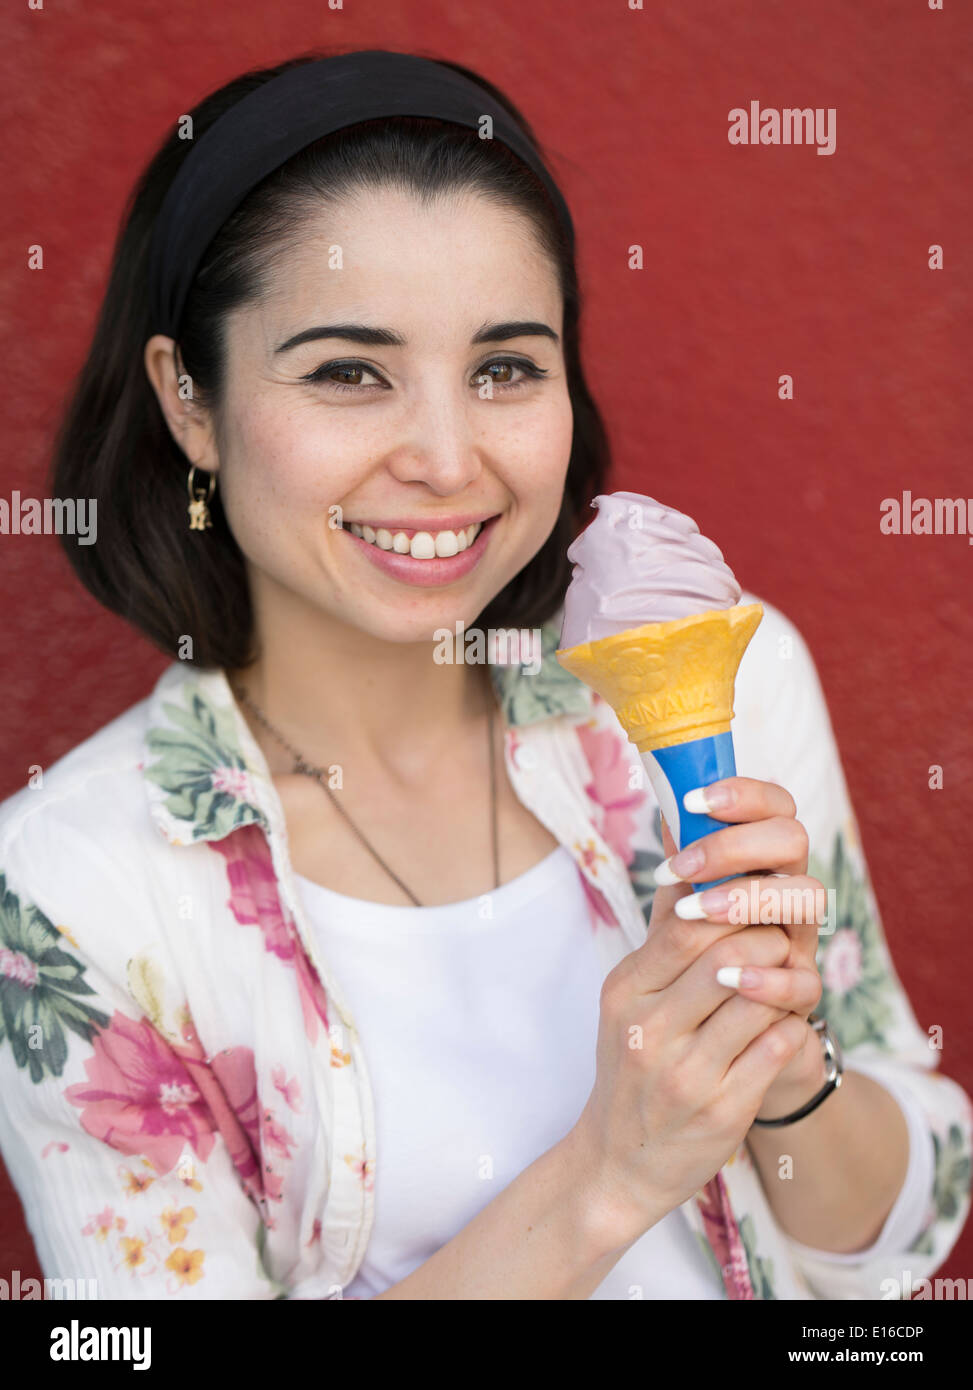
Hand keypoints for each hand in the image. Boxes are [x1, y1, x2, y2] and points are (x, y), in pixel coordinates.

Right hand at [570, 787, 813, 1249]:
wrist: (618, 1161)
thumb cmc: (632, 1063)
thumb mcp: (630, 995)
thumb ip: (662, 929)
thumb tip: (682, 850)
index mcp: (625, 991)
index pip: (687, 927)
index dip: (732, 909)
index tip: (753, 908)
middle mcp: (649, 1031)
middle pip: (727, 956)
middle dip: (767, 940)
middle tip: (782, 940)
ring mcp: (685, 1074)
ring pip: (759, 999)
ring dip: (786, 982)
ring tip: (789, 978)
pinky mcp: (722, 1111)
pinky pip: (776, 1048)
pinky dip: (791, 1025)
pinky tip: (787, 1022)